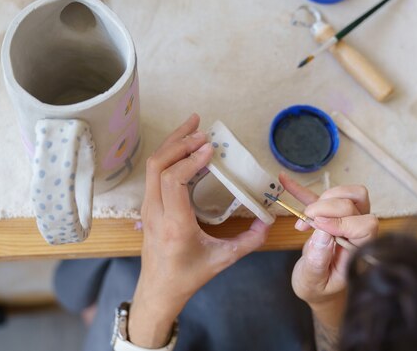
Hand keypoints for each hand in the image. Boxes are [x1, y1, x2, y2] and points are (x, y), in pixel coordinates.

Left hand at [128, 114, 270, 347]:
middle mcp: (155, 211)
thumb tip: (267, 221)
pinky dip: (169, 155)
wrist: (159, 290)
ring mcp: (148, 207)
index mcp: (174, 224)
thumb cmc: (189, 276)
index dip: (189, 160)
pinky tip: (186, 148)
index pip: (172, 181)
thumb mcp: (223, 259)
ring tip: (193, 127)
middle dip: (179, 142)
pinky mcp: (148, 205)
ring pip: (153, 166)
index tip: (210, 148)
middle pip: (158, 165)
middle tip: (202, 129)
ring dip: (172, 143)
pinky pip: (154, 173)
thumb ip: (249, 241)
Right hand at [280, 173, 377, 328]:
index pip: (364, 226)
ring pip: (351, 193)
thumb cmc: (318, 287)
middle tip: (306, 220)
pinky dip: (302, 189)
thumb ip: (318, 260)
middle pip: (355, 203)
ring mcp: (348, 220)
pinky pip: (321, 196)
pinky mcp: (331, 214)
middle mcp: (359, 233)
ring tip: (305, 214)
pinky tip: (285, 181)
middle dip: (327, 207)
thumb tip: (322, 231)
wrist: (316, 286)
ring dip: (325, 197)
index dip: (342, 221)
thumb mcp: (313, 281)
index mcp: (360, 251)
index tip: (317, 227)